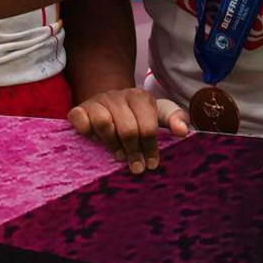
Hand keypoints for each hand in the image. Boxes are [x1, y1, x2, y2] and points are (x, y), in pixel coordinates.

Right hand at [66, 84, 190, 173]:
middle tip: (136, 166)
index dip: (151, 148)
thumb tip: (182, 131)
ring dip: (111, 143)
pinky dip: (86, 132)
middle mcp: (117, 95)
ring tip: (118, 154)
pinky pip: (80, 120)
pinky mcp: (79, 108)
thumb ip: (175, 119)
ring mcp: (97, 101)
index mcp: (140, 97)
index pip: (148, 126)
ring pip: (103, 124)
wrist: (108, 103)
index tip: (151, 164)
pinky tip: (95, 139)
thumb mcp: (159, 114)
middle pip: (127, 129)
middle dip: (133, 151)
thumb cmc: (138, 115)